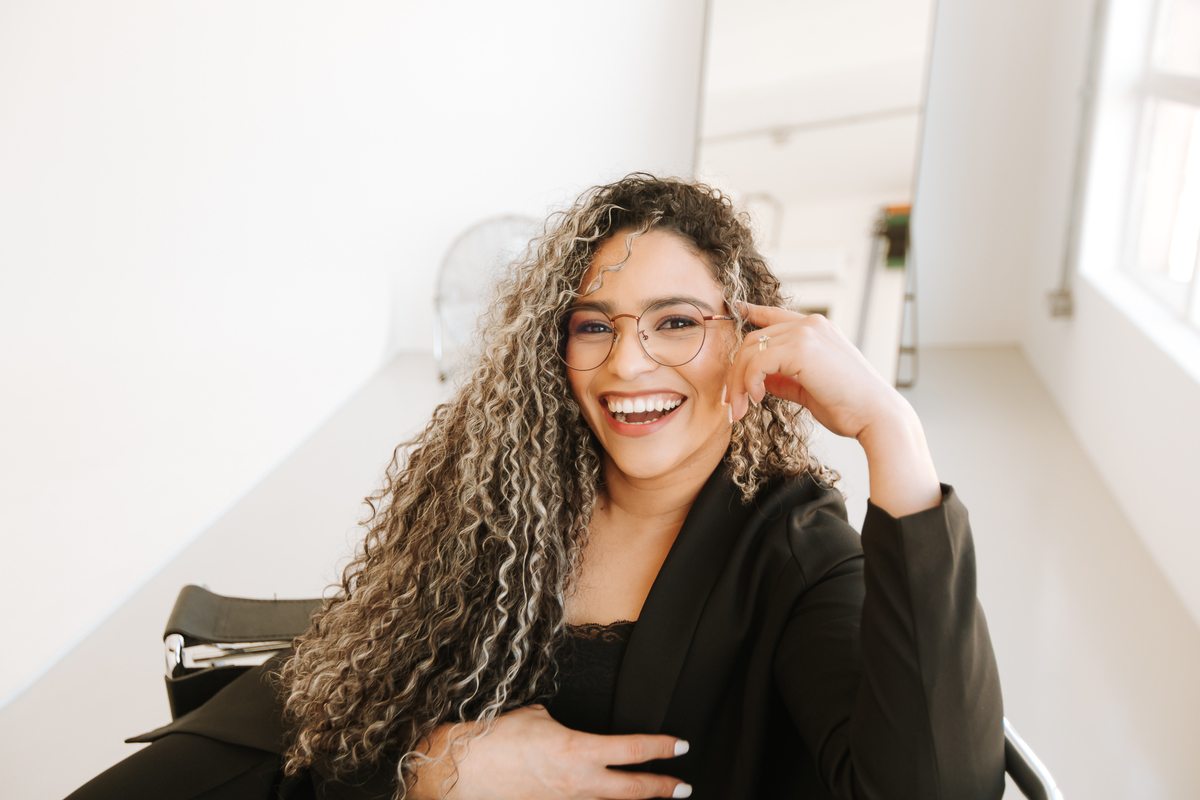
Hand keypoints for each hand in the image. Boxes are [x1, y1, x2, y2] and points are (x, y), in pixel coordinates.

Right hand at [410, 705, 690, 799]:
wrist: (460, 769)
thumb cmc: (494, 736)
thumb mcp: (536, 716)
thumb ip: (560, 724)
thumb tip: (563, 727)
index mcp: (578, 751)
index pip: (633, 750)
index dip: (662, 748)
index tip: (682, 746)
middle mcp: (577, 783)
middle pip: (632, 791)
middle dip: (662, 789)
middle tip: (683, 787)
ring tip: (654, 797)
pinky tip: (603, 799)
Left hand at [725, 303, 903, 438]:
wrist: (875, 416)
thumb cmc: (849, 406)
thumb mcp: (810, 388)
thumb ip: (784, 379)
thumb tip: (758, 380)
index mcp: (817, 329)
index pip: (776, 314)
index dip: (753, 311)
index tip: (737, 308)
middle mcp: (810, 324)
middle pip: (753, 339)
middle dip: (735, 372)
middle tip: (731, 403)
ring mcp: (806, 333)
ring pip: (750, 351)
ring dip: (737, 383)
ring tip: (739, 409)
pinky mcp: (801, 348)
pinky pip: (757, 362)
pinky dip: (748, 383)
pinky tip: (756, 400)